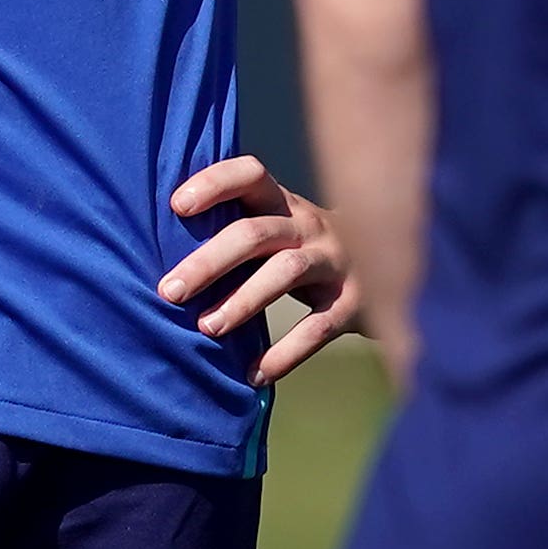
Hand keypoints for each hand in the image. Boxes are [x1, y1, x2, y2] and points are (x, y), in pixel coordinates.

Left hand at [159, 156, 362, 386]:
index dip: (215, 183)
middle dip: (208, 261)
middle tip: (169, 292)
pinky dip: (285, 352)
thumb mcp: (280, 233)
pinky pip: (319, 326)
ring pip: (286, 271)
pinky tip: (255, 374)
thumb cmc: (304, 256)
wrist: (394, 272)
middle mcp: (312, 226)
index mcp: (285, 205)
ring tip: (208, 328)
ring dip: (242, 300)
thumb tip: (154, 260)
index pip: (251, 175)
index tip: (176, 206)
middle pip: (255, 232)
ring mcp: (338, 261)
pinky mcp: (357, 302)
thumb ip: (236, 237)